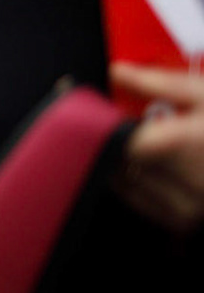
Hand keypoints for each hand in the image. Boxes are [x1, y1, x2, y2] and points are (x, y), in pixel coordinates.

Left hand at [113, 63, 203, 233]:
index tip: (105, 115)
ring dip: (124, 166)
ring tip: (149, 148)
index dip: (105, 127)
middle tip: (129, 128)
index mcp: (180, 146)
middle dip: (114, 144)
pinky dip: (139, 187)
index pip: (115, 142)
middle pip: (116, 163)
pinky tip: (155, 169)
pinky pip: (142, 205)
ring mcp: (185, 207)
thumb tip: (118, 71)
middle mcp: (181, 182)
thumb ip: (159, 82)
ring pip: (125, 185)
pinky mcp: (186, 221)